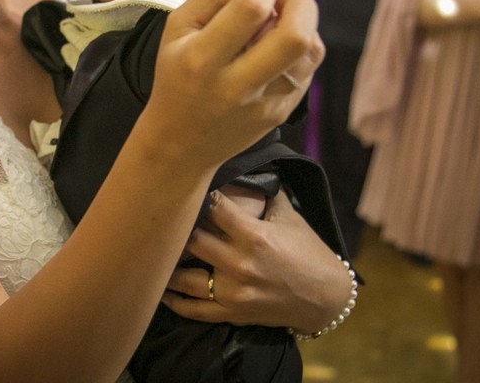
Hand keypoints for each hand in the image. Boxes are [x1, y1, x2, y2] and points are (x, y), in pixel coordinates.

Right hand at [152, 0, 323, 167]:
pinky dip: (301, 47)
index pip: (252, 7)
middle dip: (299, 3)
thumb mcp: (176, 28)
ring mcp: (264, 103)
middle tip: (281, 1)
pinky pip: (309, 68)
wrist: (180, 142)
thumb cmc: (176, 75)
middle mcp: (236, 84)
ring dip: (302, 24)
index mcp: (202, 58)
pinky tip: (277, 48)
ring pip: (310, 51)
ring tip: (277, 25)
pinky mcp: (281, 113)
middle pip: (295, 36)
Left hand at [161, 190, 353, 333]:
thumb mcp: (290, 217)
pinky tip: (161, 289)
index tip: (184, 185)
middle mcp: (240, 265)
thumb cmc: (309, 252)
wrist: (326, 299)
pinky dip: (174, 300)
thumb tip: (245, 166)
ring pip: (184, 278)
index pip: (213, 208)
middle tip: (159, 216)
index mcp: (255, 237)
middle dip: (176, 228)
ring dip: (166, 265)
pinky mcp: (233, 313)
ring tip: (152, 251)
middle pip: (191, 241)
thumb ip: (266, 193)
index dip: (197, 194)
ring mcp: (234, 293)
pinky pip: (194, 309)